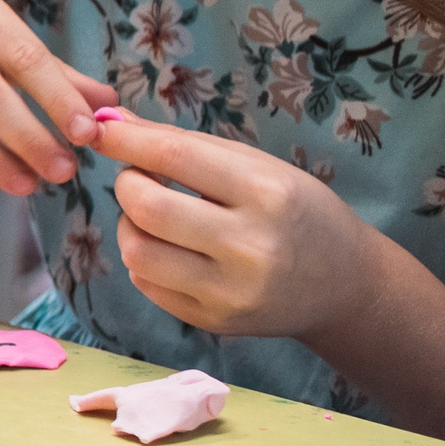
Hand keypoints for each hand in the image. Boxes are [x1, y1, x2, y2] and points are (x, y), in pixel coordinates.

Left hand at [97, 116, 383, 339]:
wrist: (344, 285)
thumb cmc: (295, 210)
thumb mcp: (254, 166)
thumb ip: (183, 145)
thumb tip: (111, 122)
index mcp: (265, 194)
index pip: (175, 158)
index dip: (126, 141)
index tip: (99, 129)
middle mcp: (250, 247)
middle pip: (147, 207)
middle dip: (127, 184)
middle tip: (139, 178)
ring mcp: (233, 293)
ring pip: (137, 251)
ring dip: (129, 224)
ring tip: (153, 215)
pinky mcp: (217, 323)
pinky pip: (149, 285)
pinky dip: (144, 259)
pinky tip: (169, 248)